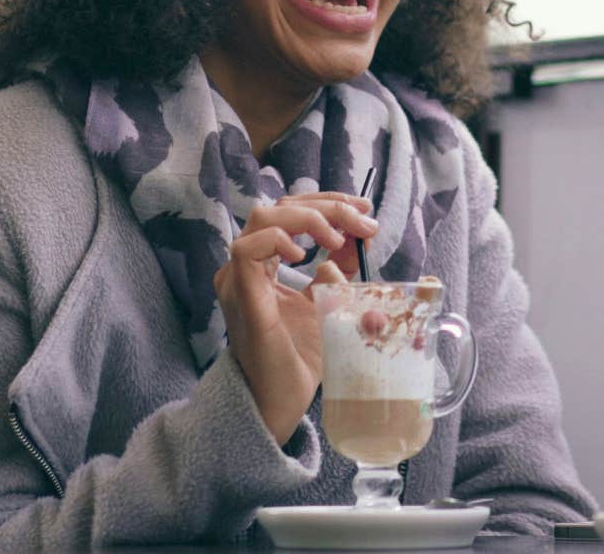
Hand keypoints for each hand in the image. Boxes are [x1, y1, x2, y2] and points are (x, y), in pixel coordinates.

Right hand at [214, 192, 378, 443]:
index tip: (365, 212)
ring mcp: (238, 279)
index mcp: (263, 265)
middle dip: (328, 206)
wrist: (282, 399)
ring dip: (309, 218)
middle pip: (280, 207)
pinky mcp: (241, 296)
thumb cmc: (299, 356)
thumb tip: (360, 237)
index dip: (329, 204)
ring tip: (338, 239)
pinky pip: (247, 249)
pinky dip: (279, 241)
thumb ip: (338, 269)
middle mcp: (245, 266)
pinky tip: (305, 256)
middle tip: (363, 221)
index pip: (291, 213)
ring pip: (263, 218)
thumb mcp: (327, 301)